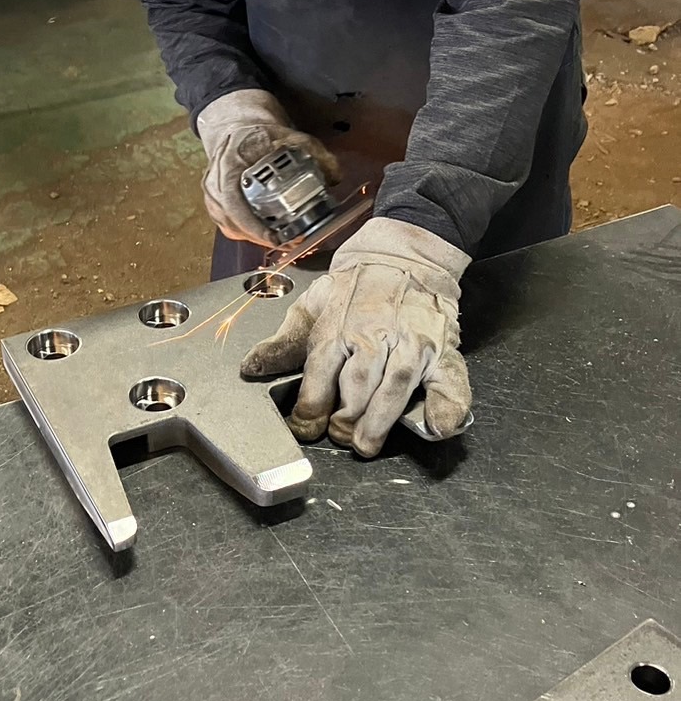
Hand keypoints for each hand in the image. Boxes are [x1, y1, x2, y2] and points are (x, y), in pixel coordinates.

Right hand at [197, 90, 339, 245]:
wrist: (236, 130)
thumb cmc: (257, 134)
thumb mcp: (286, 135)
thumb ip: (312, 151)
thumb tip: (335, 175)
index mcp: (227, 166)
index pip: (233, 202)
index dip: (252, 225)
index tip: (275, 238)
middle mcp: (214, 184)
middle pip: (232, 223)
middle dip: (262, 238)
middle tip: (290, 243)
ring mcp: (212, 197)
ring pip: (231, 228)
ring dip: (257, 239)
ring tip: (285, 241)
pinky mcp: (217, 206)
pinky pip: (231, 228)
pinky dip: (251, 234)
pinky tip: (271, 235)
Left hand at [240, 218, 471, 456]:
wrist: (403, 255)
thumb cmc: (354, 287)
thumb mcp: (312, 306)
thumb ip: (284, 342)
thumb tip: (251, 367)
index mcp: (337, 328)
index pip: (319, 375)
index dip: (310, 409)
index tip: (305, 428)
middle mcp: (374, 335)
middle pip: (357, 387)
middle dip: (344, 420)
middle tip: (339, 437)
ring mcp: (412, 343)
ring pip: (395, 387)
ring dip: (380, 421)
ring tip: (366, 444)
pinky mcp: (442, 348)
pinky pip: (449, 380)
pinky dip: (447, 406)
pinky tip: (437, 426)